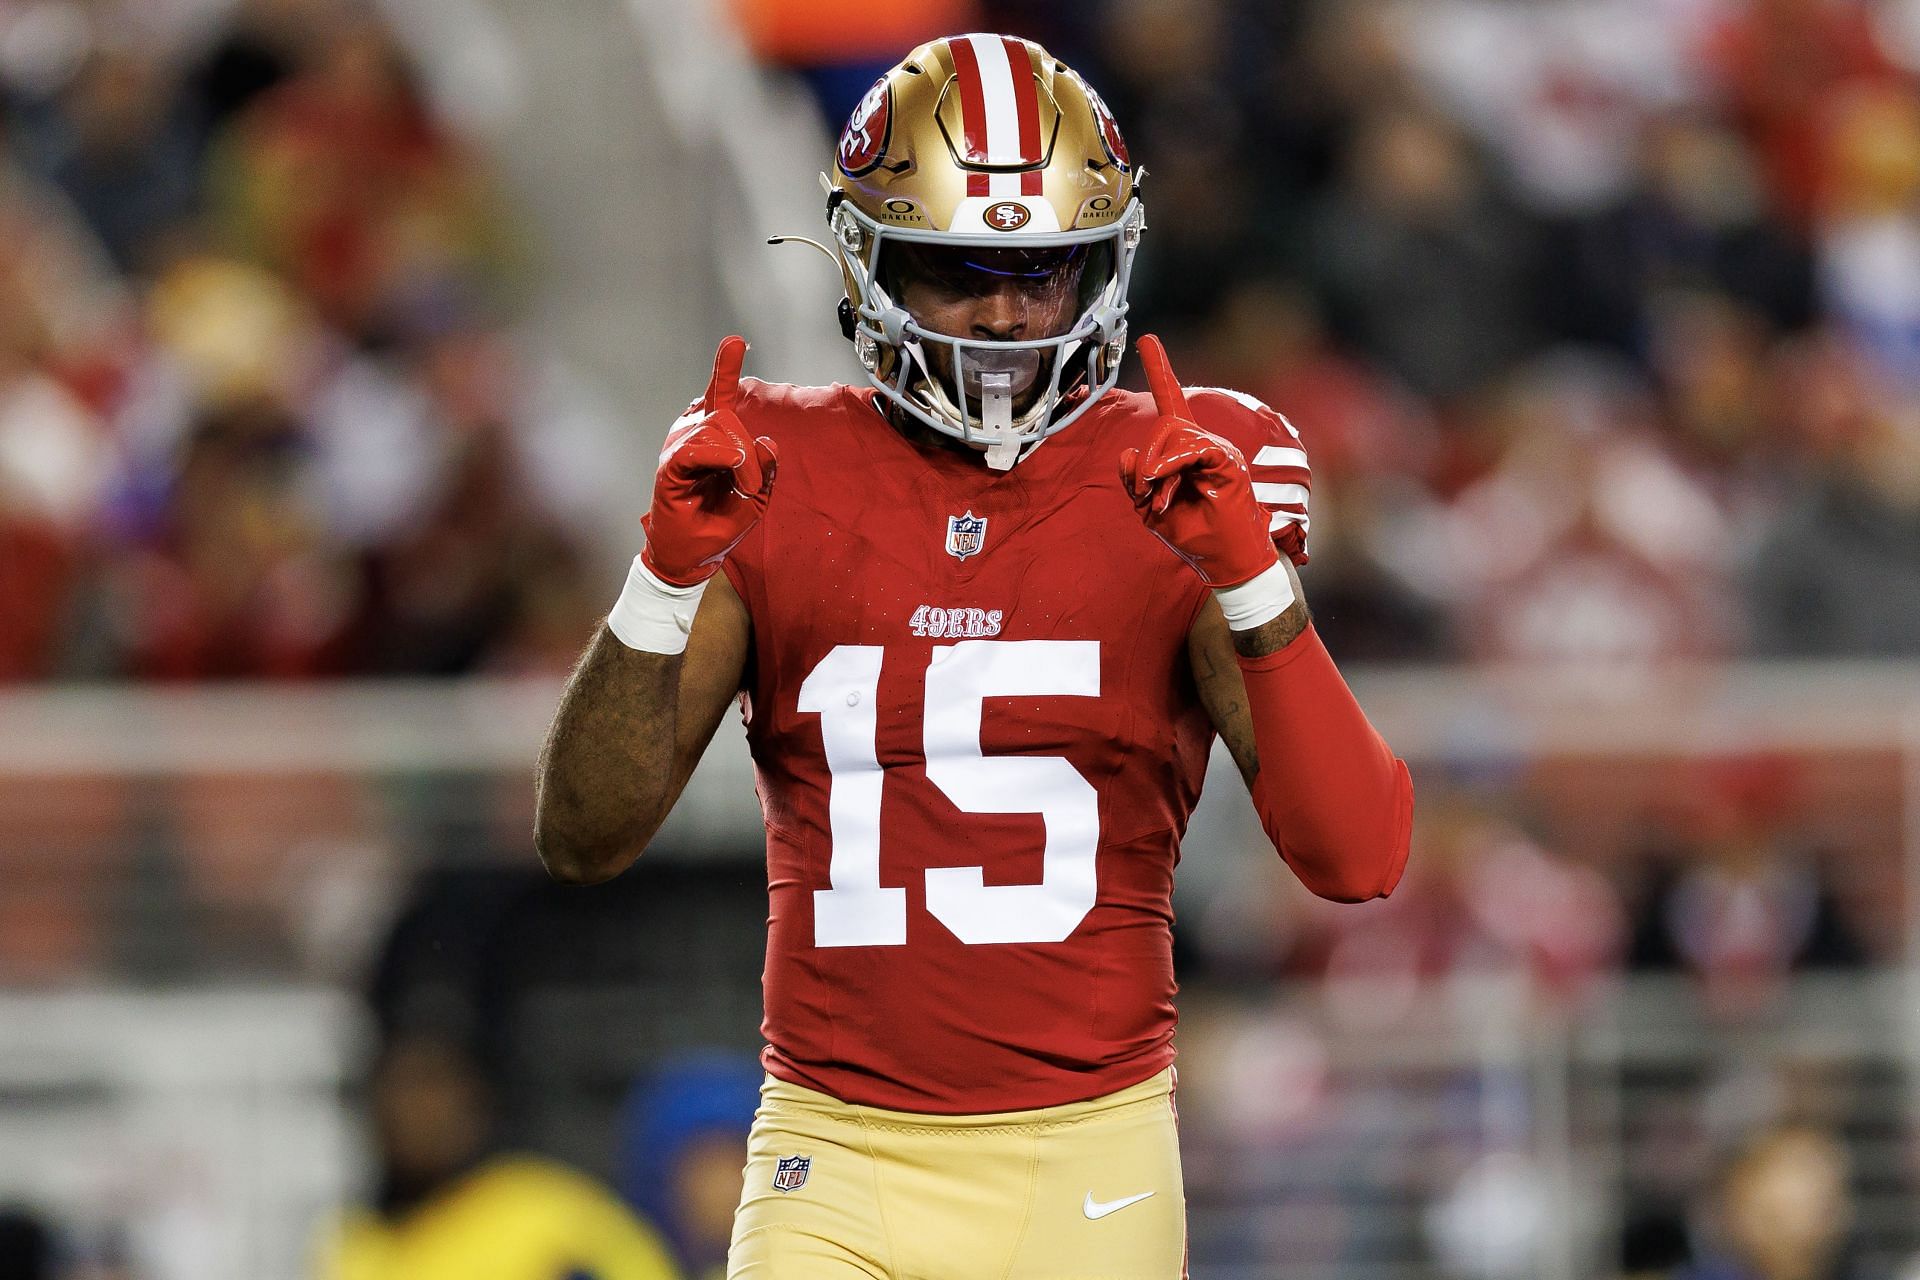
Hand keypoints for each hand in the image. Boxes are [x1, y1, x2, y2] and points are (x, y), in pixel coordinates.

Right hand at [640, 336, 778, 586]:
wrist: (691, 558)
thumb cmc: (717, 526)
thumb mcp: (754, 497)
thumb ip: (764, 469)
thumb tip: (767, 442)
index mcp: (710, 440)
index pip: (718, 398)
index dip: (725, 369)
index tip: (735, 341)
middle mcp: (690, 436)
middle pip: (726, 414)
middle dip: (747, 449)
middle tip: (749, 484)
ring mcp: (677, 449)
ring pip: (717, 427)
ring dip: (740, 461)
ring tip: (739, 487)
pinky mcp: (669, 466)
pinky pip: (698, 447)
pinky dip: (723, 458)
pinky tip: (731, 470)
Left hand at [1117, 335, 1277, 589]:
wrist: (1226, 561)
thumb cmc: (1192, 535)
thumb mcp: (1149, 508)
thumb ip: (1135, 481)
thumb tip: (1128, 454)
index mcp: (1185, 451)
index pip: (1171, 402)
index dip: (1160, 369)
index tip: (1147, 338)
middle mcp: (1204, 443)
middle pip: (1163, 426)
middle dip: (1148, 464)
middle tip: (1151, 497)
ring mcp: (1219, 449)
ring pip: (1173, 435)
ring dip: (1158, 472)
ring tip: (1165, 501)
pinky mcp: (1227, 460)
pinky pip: (1192, 447)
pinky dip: (1173, 466)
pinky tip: (1170, 487)